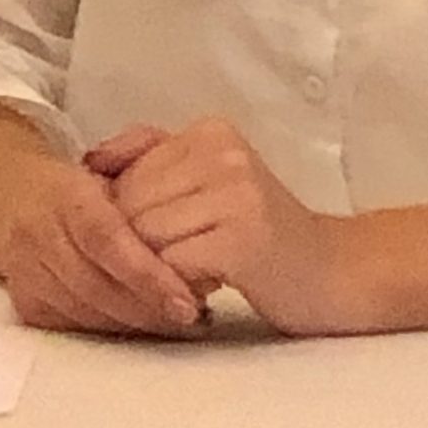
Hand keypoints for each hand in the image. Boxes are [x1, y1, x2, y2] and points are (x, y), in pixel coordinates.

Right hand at [3, 156, 206, 336]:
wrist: (16, 195)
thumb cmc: (84, 185)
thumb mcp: (119, 160)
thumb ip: (153, 166)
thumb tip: (192, 195)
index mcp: (65, 194)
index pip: (106, 240)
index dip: (146, 275)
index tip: (185, 300)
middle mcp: (38, 234)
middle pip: (97, 286)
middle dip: (149, 308)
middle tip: (194, 315)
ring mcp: (26, 272)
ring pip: (87, 313)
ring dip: (136, 322)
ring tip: (177, 320)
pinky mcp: (25, 302)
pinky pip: (74, 326)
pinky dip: (113, 327)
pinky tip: (143, 321)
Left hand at [85, 121, 355, 333]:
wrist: (339, 272)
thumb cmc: (265, 236)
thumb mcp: (211, 183)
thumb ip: (155, 164)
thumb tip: (88, 165)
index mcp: (212, 133)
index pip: (126, 173)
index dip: (122, 219)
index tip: (153, 244)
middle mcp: (223, 154)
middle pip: (128, 205)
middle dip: (133, 247)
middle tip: (169, 269)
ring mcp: (235, 194)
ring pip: (143, 237)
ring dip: (153, 271)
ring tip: (188, 279)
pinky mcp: (242, 240)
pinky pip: (169, 266)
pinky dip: (172, 289)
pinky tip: (200, 294)